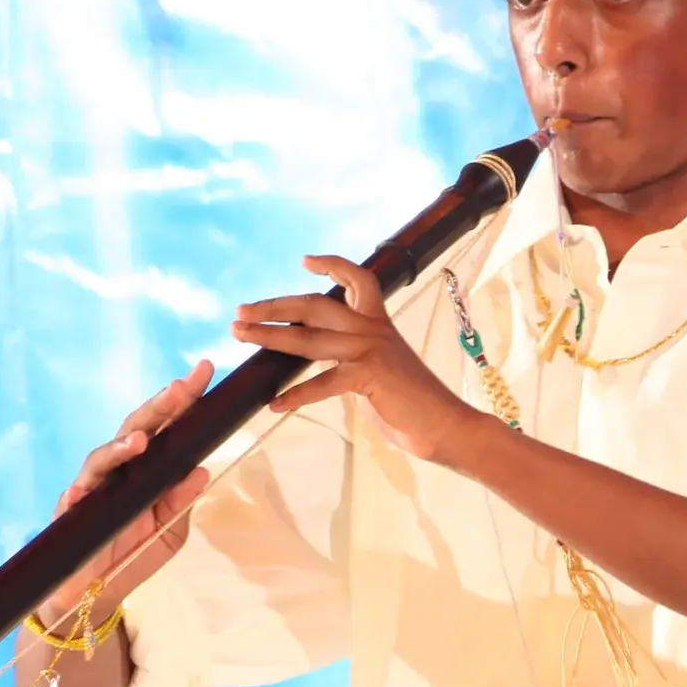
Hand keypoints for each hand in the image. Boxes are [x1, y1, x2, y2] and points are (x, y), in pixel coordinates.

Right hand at [35, 362, 214, 627]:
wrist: (97, 590)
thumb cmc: (134, 554)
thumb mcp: (170, 530)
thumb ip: (182, 501)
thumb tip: (203, 469)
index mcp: (146, 467)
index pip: (166, 426)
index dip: (183, 400)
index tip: (203, 371)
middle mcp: (118, 469)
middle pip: (136, 429)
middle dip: (158, 407)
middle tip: (181, 388)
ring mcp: (92, 488)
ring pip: (102, 457)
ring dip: (121, 447)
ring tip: (141, 442)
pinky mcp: (70, 514)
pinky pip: (73, 499)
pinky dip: (77, 494)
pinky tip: (80, 492)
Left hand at [232, 257, 479, 462]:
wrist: (446, 425)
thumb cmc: (410, 403)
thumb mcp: (378, 368)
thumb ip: (352, 356)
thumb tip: (320, 354)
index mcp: (378, 323)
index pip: (358, 279)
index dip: (333, 265)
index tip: (304, 261)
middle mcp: (373, 329)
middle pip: (315, 305)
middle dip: (274, 306)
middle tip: (240, 310)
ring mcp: (371, 350)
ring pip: (309, 339)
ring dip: (270, 337)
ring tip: (240, 336)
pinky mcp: (370, 376)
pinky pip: (323, 383)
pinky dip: (296, 395)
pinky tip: (275, 405)